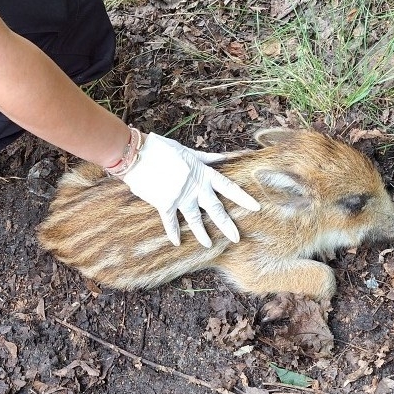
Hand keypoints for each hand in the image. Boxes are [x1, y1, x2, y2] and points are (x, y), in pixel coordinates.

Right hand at [121, 133, 260, 246]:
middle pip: (216, 209)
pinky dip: (173, 232)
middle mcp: (195, 188)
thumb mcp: (186, 150)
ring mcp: (180, 198)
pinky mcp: (164, 204)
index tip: (256, 207)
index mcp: (203, 173)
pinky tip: (176, 242)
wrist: (138, 154)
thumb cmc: (161, 148)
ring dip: (202, 234)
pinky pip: (170, 222)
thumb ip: (204, 158)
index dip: (243, 198)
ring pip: (195, 220)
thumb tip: (221, 158)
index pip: (228, 187)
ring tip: (208, 244)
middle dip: (227, 225)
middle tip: (237, 238)